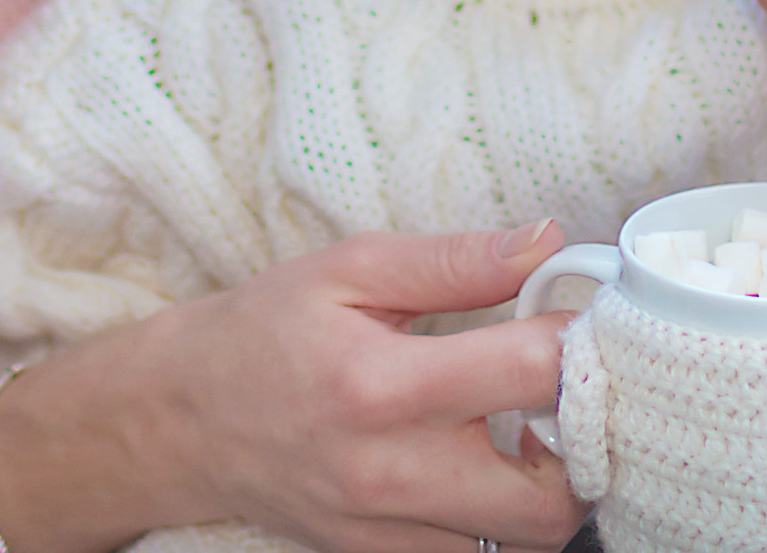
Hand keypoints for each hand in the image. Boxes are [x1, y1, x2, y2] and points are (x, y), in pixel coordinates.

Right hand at [0, 223, 589, 552]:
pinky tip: (483, 461)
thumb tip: (547, 243)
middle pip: (549, 497)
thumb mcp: (351, 269)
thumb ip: (456, 261)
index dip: (581, 342)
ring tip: (529, 425)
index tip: (585, 319)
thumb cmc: (265, 332)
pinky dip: (498, 513)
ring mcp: (386, 531)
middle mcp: (391, 473)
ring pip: (523, 539)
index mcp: (383, 385)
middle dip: (584, 443)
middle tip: (570, 391)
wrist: (180, 421)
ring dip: (548, 482)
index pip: (533, 374)